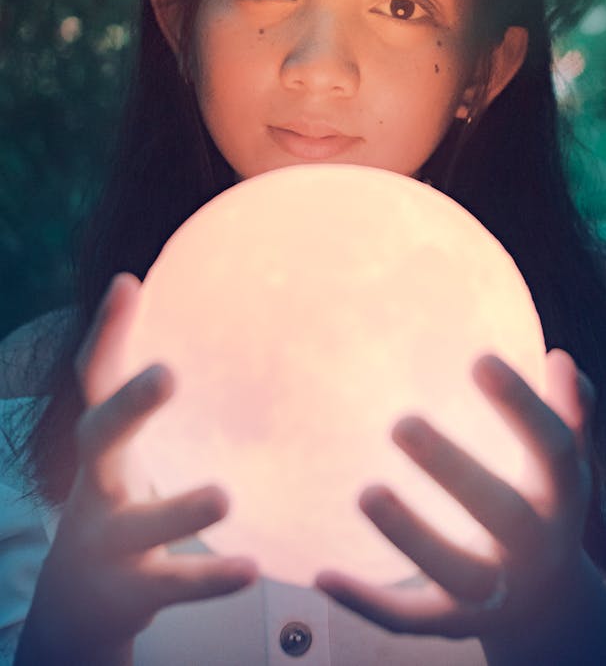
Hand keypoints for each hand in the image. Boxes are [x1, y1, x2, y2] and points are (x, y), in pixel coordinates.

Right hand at [15, 273, 256, 665]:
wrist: (80, 598)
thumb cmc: (120, 494)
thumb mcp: (125, 441)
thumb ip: (149, 385)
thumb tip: (205, 300)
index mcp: (100, 437)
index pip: (95, 375)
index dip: (106, 331)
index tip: (126, 284)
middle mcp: (96, 482)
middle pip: (100, 438)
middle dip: (130, 405)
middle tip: (167, 374)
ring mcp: (111, 539)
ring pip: (140, 524)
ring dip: (179, 510)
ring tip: (224, 495)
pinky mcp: (134, 589)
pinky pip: (173, 583)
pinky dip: (210, 579)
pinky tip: (249, 568)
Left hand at [315, 349, 605, 662]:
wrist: (548, 607)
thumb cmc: (547, 504)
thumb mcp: (569, 462)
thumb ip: (572, 409)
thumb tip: (560, 360)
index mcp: (563, 497)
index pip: (552, 449)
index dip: (522, 407)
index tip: (480, 360)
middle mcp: (534, 547)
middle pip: (500, 513)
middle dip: (452, 470)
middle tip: (401, 423)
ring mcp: (495, 591)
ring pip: (453, 572)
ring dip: (409, 536)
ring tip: (366, 493)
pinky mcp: (452, 622)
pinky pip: (407, 618)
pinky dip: (365, 602)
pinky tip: (322, 574)